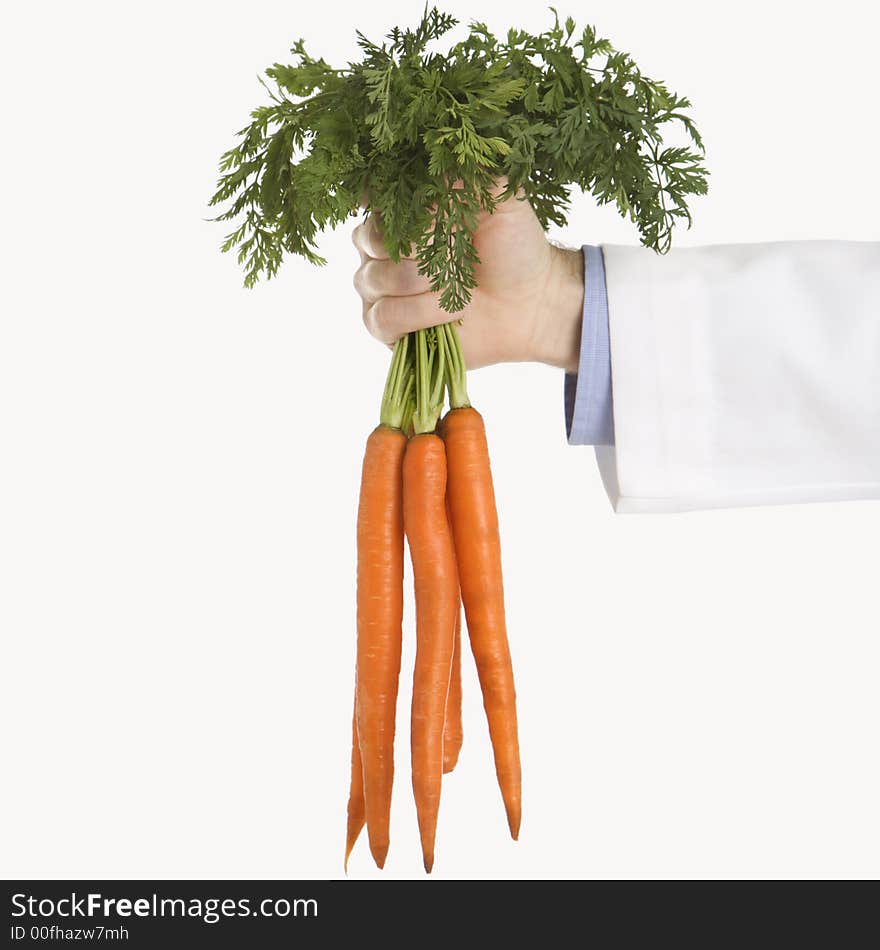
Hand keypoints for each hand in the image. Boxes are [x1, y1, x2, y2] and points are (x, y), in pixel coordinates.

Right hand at [352, 181, 584, 372]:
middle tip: (458, 250)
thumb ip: (471, 174)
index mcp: (401, 210)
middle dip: (419, 245)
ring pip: (376, 279)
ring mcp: (378, 289)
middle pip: (371, 238)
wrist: (531, 302)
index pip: (371, 194)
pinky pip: (385, 317)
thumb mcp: (502, 198)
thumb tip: (440, 154)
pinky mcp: (386, 327)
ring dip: (426, 281)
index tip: (431, 210)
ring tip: (461, 283)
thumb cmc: (512, 247)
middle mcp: (380, 247)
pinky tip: (453, 311)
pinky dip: (423, 313)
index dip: (394, 200)